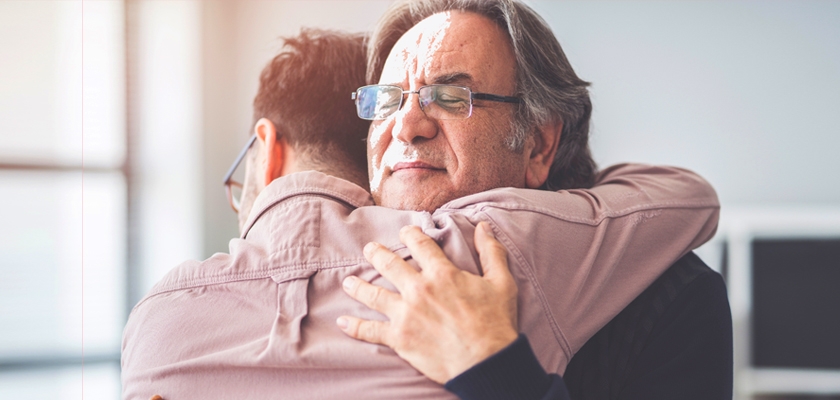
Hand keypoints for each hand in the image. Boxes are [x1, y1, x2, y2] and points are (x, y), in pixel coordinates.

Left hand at [337, 222, 518, 383]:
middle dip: (376, 254)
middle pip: (389, 264)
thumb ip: (491, 252)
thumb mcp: (501, 282)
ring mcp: (405, 314)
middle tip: (369, 249)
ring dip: (358, 286)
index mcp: (441, 273)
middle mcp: (418, 289)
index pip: (420, 244)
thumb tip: (484, 227)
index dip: (411, 234)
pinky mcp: (399, 338)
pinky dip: (354, 326)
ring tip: (349, 282)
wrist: (486, 362)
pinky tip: (342, 321)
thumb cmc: (495, 322)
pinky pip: (370, 331)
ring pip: (373, 294)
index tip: (405, 231)